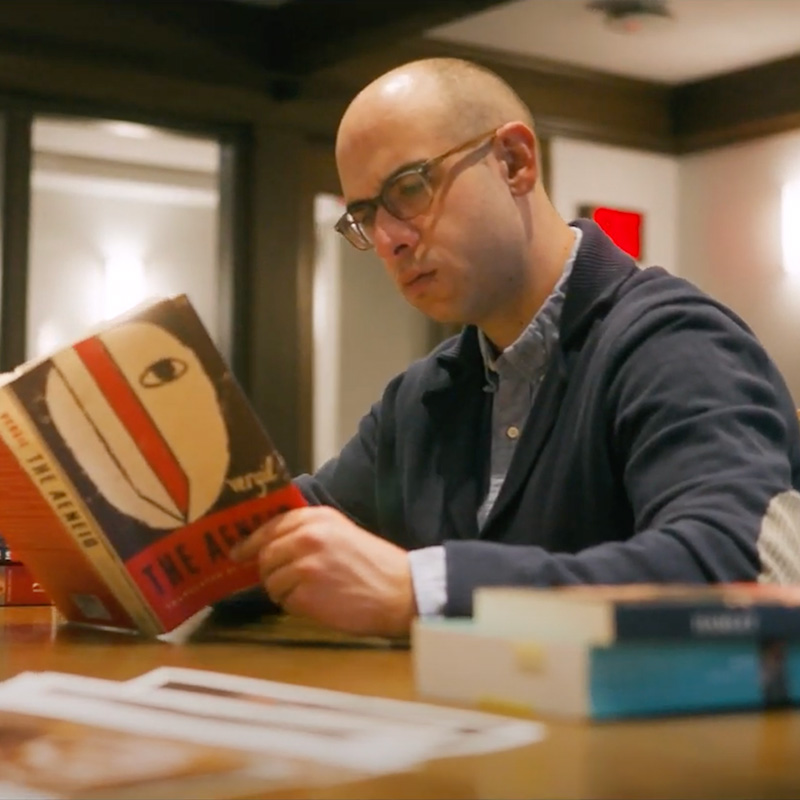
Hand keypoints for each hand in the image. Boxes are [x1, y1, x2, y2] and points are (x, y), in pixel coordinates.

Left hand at [229, 506, 415, 636]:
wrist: (399, 591)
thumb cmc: (373, 564)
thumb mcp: (341, 533)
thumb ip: (308, 532)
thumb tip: (270, 544)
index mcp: (317, 518)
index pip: (270, 525)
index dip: (252, 540)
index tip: (239, 550)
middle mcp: (307, 537)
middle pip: (265, 554)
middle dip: (268, 569)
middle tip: (279, 579)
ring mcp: (305, 565)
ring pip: (271, 580)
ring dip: (283, 590)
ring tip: (310, 592)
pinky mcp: (305, 593)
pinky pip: (283, 601)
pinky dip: (294, 605)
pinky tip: (317, 603)